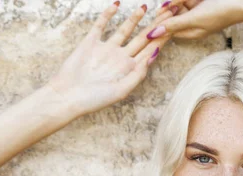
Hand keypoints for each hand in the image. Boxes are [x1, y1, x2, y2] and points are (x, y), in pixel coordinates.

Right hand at [47, 3, 174, 117]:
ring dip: (135, 18)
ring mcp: (106, 49)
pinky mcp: (90, 42)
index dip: (163, 37)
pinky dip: (108, 15)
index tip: (175, 25)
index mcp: (130, 69)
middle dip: (155, 24)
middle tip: (168, 10)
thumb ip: (139, 73)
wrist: (67, 95)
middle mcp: (120, 57)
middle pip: (142, 37)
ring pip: (124, 29)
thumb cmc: (94, 99)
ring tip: (146, 6)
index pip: (150, 49)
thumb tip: (155, 53)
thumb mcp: (121, 90)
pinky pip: (101, 25)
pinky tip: (117, 4)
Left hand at [153, 0, 242, 39]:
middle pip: (172, 14)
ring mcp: (197, 12)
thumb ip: (173, 25)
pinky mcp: (200, 2)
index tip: (163, 10)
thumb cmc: (221, 12)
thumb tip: (152, 34)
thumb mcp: (195, 19)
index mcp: (190, 32)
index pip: (168, 28)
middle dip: (174, 5)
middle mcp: (192, 23)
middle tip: (177, 2)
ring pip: (179, 4)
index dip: (162, 19)